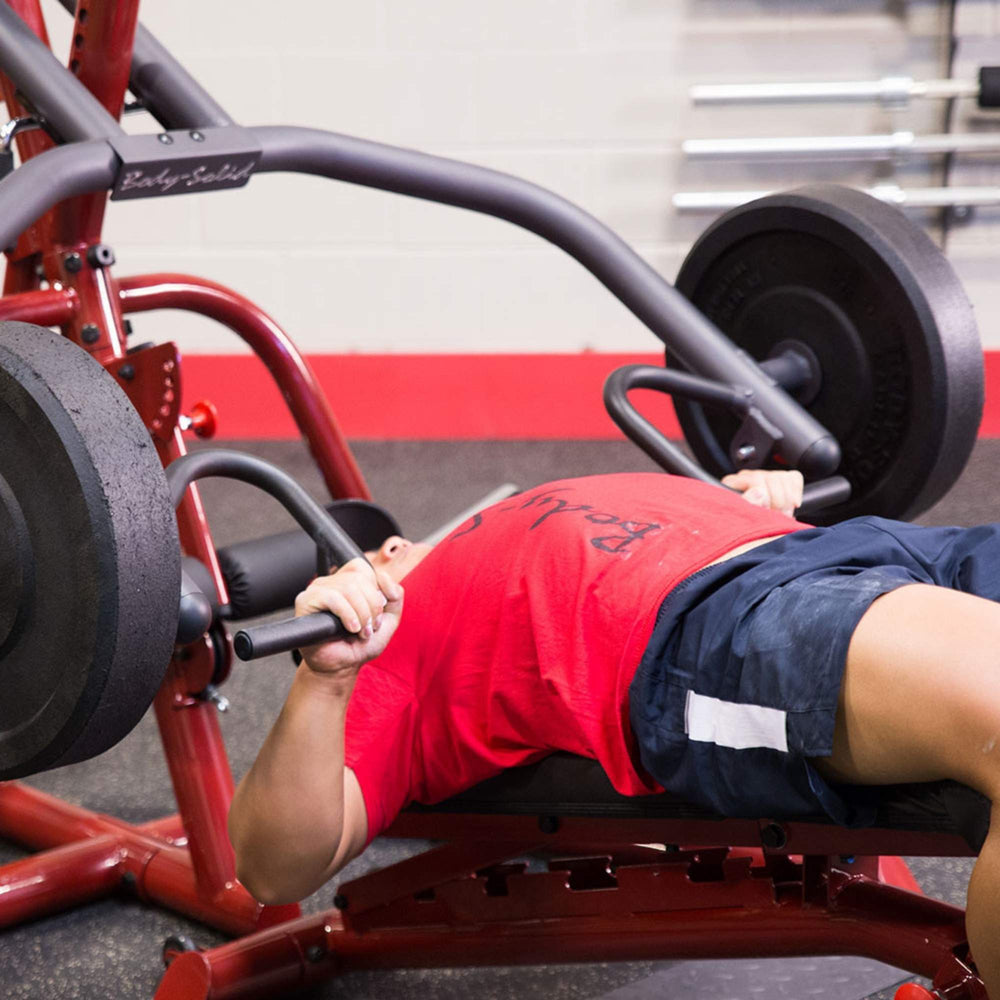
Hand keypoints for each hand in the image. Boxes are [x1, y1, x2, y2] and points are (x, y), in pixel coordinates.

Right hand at [294, 557, 403, 678]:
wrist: (342, 667)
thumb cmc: (361, 644)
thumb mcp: (389, 619)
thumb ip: (395, 595)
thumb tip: (383, 576)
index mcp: (348, 581)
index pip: (363, 569)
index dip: (375, 589)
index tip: (376, 613)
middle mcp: (330, 582)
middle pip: (359, 578)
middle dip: (372, 606)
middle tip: (370, 627)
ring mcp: (317, 590)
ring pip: (348, 588)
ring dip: (362, 614)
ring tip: (360, 631)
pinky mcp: (305, 602)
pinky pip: (332, 597)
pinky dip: (348, 614)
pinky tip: (350, 628)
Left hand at [721, 469, 803, 517]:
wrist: (749, 534)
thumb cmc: (741, 525)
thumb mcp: (740, 517)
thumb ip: (748, 503)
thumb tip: (760, 492)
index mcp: (734, 483)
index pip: (756, 478)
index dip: (765, 496)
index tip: (767, 510)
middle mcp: (749, 476)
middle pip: (772, 478)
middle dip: (779, 501)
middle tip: (779, 516)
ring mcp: (765, 476)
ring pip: (784, 478)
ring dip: (788, 499)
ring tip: (784, 515)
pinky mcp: (780, 479)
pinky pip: (794, 478)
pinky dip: (797, 492)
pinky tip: (792, 505)